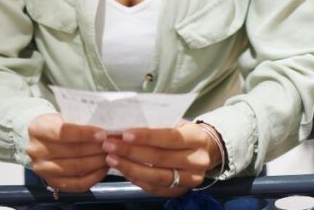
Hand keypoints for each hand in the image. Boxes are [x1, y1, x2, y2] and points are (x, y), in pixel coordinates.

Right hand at [27, 113, 109, 192]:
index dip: (85, 134)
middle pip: (71, 152)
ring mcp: (43, 169)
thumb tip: (106, 130)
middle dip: (95, 149)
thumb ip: (79, 122)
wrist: (41, 138)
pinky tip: (103, 169)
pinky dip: (93, 177)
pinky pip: (76, 184)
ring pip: (75, 168)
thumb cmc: (57, 123)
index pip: (63, 133)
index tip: (103, 134)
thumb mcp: (62, 115)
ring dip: (97, 162)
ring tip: (111, 155)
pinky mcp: (52, 182)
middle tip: (112, 145)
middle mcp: (37, 151)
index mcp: (38, 130)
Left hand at [102, 121, 220, 196]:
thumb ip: (157, 125)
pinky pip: (154, 188)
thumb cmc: (183, 132)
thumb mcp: (177, 122)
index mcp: (197, 139)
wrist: (204, 151)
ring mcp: (190, 179)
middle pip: (161, 159)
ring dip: (130, 168)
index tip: (124, 134)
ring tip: (111, 158)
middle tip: (109, 145)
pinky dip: (136, 179)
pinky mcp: (180, 191)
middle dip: (132, 152)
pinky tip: (123, 170)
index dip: (147, 136)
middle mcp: (197, 161)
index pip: (171, 137)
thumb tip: (125, 126)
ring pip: (156, 176)